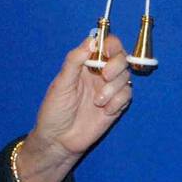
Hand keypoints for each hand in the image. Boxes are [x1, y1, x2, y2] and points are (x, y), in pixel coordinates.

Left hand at [29, 32, 132, 157]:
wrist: (59, 140)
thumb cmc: (55, 110)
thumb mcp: (61, 84)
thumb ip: (74, 61)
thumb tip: (91, 41)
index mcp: (85, 65)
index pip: (105, 45)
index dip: (111, 44)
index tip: (107, 51)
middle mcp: (99, 74)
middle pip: (121, 58)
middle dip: (116, 65)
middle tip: (105, 75)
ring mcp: (109, 89)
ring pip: (125, 77)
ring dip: (114, 87)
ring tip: (98, 101)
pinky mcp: (116, 105)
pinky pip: (127, 95)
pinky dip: (118, 101)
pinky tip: (105, 111)